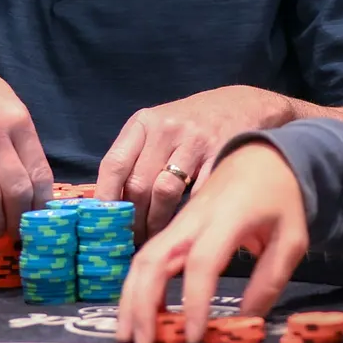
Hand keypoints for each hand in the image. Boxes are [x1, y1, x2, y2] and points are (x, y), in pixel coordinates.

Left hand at [94, 85, 292, 242]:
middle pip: (139, 183)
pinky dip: (188, 214)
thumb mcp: (155, 127)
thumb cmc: (187, 123)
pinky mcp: (219, 156)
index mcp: (143, 123)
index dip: (106, 197)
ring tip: (156, 236)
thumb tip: (108, 203)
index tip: (104, 223)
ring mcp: (195, 142)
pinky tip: (184, 224)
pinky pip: (197, 193)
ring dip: (157, 222)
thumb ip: (133, 157)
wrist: (238, 104)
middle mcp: (166, 129)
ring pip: (166, 192)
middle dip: (133, 218)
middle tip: (133, 238)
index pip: (114, 163)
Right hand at [115, 142, 307, 342]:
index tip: (194, 335)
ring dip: (131, 296)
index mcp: (227, 217)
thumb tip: (247, 319)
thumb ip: (271, 279)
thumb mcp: (292, 238)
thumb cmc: (280, 198)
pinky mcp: (174, 226)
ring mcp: (179, 220)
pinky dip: (139, 285)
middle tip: (143, 342)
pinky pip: (148, 255)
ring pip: (143, 257)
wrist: (262, 156)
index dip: (195, 300)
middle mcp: (194, 218)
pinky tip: (140, 311)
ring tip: (129, 333)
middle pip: (154, 258)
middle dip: (143, 302)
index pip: (202, 262)